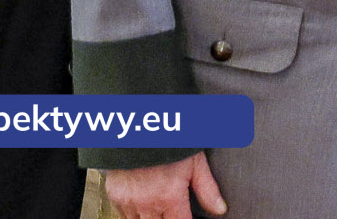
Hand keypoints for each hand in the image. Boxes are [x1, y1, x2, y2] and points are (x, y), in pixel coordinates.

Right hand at [104, 152, 225, 218]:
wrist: (137, 127)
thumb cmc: (169, 141)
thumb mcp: (194, 162)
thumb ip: (207, 189)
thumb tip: (220, 209)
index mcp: (169, 197)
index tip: (187, 215)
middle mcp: (147, 204)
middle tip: (173, 208)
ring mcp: (128, 202)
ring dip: (152, 218)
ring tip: (160, 205)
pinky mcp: (115, 197)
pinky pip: (125, 216)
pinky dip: (135, 214)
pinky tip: (145, 202)